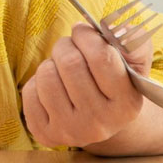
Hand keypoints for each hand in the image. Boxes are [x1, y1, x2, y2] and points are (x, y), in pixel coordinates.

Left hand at [21, 22, 154, 148]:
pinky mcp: (46, 135)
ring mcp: (71, 131)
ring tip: (61, 69)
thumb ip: (132, 41)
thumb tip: (114, 27)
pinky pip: (29, 92)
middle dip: (66, 46)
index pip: (102, 58)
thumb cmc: (114, 83)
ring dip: (50, 63)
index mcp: (126, 104)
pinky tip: (52, 88)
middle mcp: (100, 123)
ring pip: (47, 75)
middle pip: (70, 64)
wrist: (100, 120)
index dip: (87, 36)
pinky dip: (37, 82)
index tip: (81, 30)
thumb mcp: (133, 64)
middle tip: (70, 47)